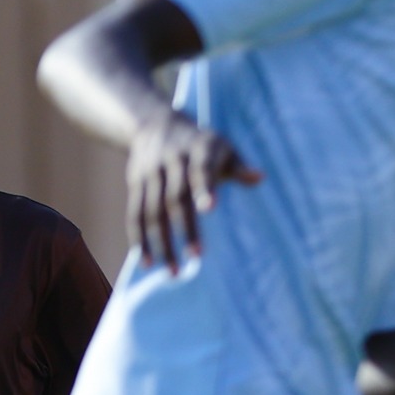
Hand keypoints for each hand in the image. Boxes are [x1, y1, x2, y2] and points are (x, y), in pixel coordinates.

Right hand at [122, 114, 260, 271]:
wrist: (155, 123)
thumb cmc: (201, 144)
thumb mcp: (223, 147)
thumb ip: (238, 165)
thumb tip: (259, 178)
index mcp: (197, 149)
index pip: (200, 170)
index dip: (204, 188)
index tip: (210, 209)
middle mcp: (171, 160)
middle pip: (175, 198)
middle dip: (185, 227)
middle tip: (196, 256)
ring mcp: (150, 173)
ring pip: (152, 212)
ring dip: (161, 243)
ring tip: (172, 271)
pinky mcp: (135, 184)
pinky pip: (134, 215)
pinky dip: (139, 239)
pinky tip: (147, 263)